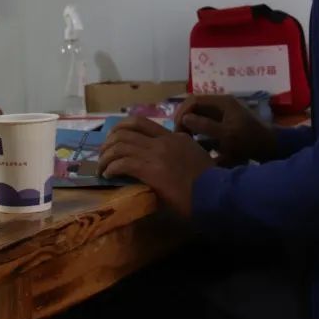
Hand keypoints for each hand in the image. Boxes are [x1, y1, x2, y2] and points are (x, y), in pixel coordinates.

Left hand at [98, 117, 213, 217]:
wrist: (217, 193)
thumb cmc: (210, 184)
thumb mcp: (196, 161)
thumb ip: (180, 157)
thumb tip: (165, 168)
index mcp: (175, 137)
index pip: (142, 124)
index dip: (124, 130)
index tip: (116, 141)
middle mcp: (163, 141)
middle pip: (127, 129)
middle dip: (110, 140)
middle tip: (103, 153)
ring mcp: (156, 153)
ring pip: (120, 144)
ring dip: (106, 156)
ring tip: (101, 167)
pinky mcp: (151, 169)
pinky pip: (122, 163)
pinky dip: (111, 168)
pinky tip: (108, 175)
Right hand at [175, 95, 276, 166]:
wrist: (272, 149)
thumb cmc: (249, 141)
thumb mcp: (226, 135)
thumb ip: (205, 126)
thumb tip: (184, 118)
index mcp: (222, 101)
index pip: (193, 100)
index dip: (181, 112)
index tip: (175, 129)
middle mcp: (222, 104)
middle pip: (195, 106)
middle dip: (184, 119)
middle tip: (177, 136)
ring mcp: (225, 114)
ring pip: (201, 115)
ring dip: (191, 126)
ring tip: (184, 140)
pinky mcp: (227, 124)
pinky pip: (208, 124)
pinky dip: (200, 132)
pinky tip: (197, 145)